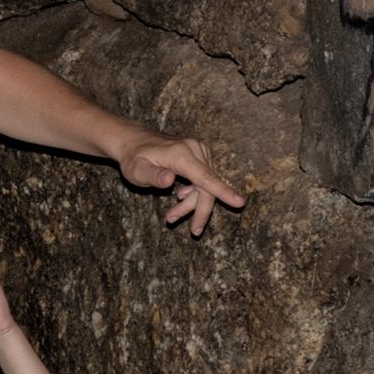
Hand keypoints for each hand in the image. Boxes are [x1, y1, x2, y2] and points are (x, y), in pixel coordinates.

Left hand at [116, 129, 245, 234]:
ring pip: (205, 185)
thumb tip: (171, 180)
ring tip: (171, 216)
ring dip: (192, 203)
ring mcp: (198, 151)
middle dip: (200, 210)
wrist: (134, 141)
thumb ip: (154, 176)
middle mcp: (194, 150)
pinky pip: (203, 179)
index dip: (222, 192)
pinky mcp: (198, 155)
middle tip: (194, 231)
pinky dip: (193, 193)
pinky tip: (180, 199)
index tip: (239, 202)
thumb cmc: (134, 157)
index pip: (205, 177)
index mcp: (181, 154)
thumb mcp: (137, 170)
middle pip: (207, 186)